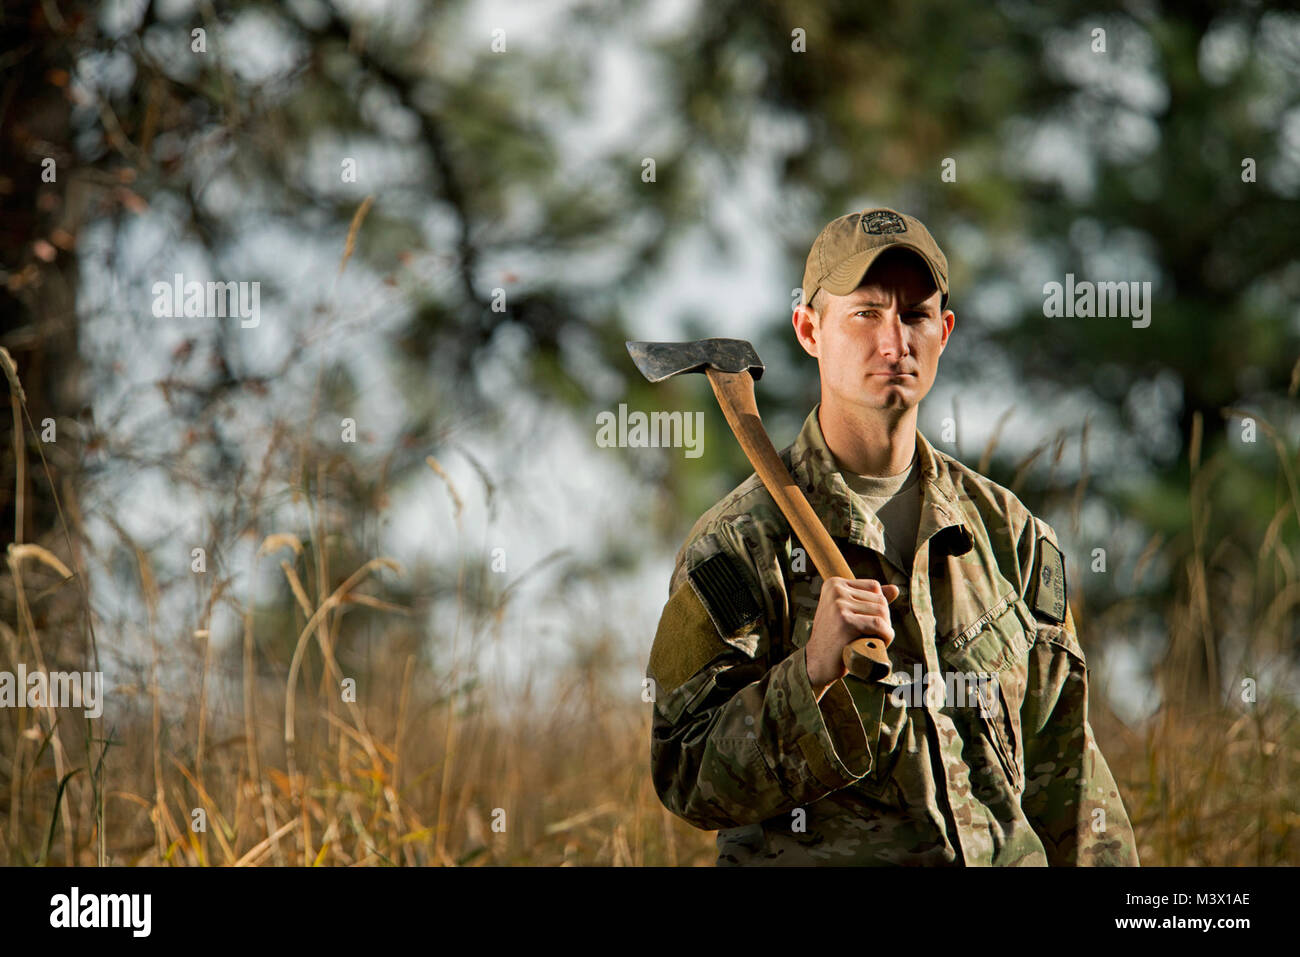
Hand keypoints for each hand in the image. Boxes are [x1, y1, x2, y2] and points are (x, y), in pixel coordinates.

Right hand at [805, 577, 899, 696]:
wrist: (817, 663)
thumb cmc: (835, 639)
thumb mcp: (848, 612)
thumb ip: (869, 599)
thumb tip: (895, 589)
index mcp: (834, 584)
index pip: (874, 587)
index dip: (878, 607)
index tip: (867, 623)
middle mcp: (835, 590)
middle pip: (880, 599)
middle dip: (883, 620)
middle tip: (871, 636)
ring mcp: (839, 605)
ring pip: (882, 612)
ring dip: (885, 630)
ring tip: (872, 640)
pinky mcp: (846, 622)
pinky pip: (878, 624)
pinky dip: (885, 636)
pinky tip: (879, 644)